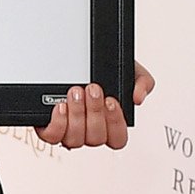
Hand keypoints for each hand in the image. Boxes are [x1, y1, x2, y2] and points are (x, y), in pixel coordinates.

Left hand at [39, 62, 154, 149]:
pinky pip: (52, 137)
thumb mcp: (130, 70)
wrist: (77, 54)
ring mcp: (70, 130)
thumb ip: (142, 82)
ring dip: (76, 115)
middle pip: (96, 139)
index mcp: (111, 123)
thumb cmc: (105, 69)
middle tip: (92, 89)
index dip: (115, 123)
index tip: (111, 101)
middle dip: (94, 112)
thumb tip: (138, 98)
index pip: (118, 140)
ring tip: (75, 92)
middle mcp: (90, 130)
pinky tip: (60, 106)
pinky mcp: (51, 125)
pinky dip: (58, 123)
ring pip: (74, 140)